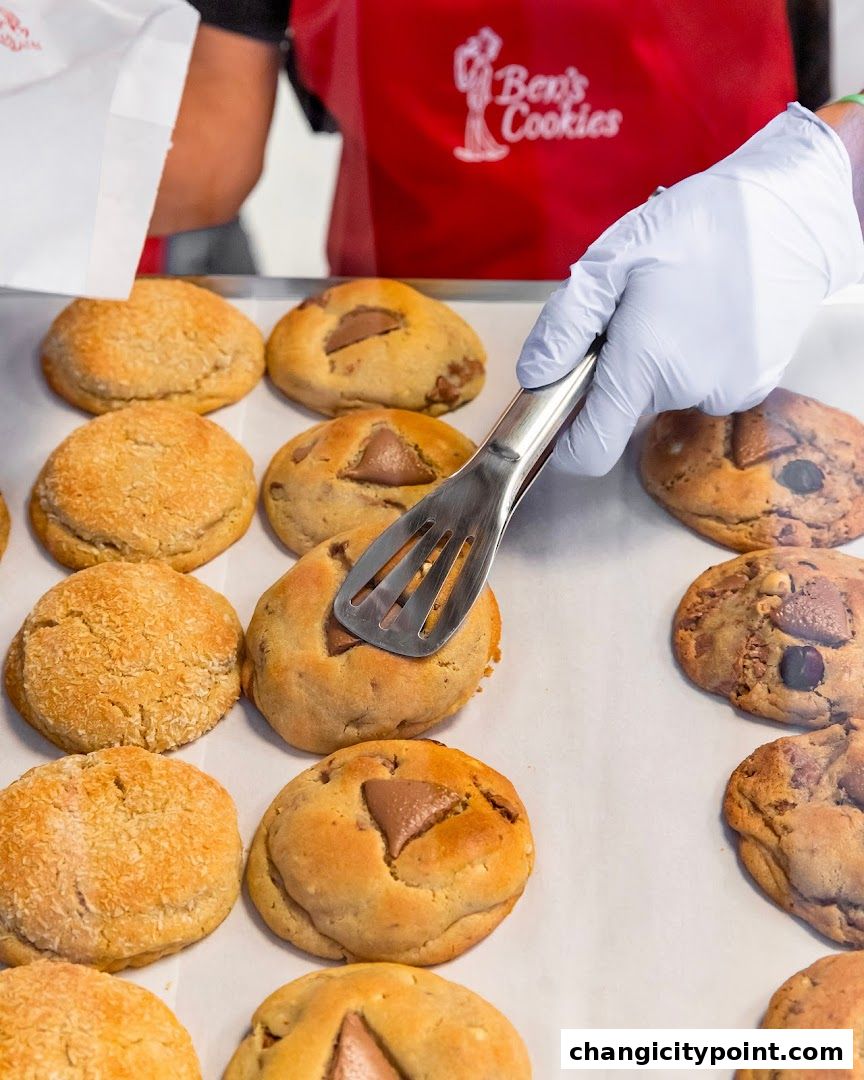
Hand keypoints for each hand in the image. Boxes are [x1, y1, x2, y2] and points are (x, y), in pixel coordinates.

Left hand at [516, 104, 863, 475]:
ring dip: (660, 361)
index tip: (567, 416)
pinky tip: (711, 315)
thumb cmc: (700, 226)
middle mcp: (687, 389)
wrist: (791, 211)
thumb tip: (535, 378)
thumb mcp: (613, 260)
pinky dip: (698, 360)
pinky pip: (705, 386)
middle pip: (627, 408)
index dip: (571, 443)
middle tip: (636, 314)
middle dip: (619, 370)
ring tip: (680, 305)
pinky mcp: (756, 387)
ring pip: (667, 394)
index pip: (592, 450)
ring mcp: (726, 392)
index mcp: (644, 363)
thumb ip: (565, 326)